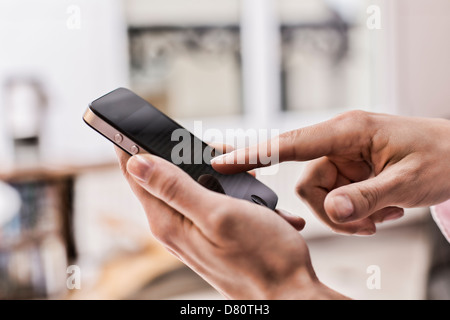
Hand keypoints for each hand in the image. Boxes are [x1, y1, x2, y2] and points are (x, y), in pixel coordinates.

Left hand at [115, 147, 346, 298]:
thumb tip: (136, 163)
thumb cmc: (262, 256)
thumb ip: (175, 188)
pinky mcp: (209, 233)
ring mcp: (192, 231)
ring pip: (191, 184)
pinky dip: (230, 191)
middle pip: (163, 175)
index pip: (133, 173)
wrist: (290, 291)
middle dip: (188, 154)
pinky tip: (253, 199)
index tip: (128, 121)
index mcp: (168, 220)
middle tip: (221, 150)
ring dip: (216, 172)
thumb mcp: (218, 214)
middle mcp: (174, 227)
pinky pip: (210, 199)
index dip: (128, 143)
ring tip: (246, 174)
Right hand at [212, 111, 449, 234]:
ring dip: (347, 215)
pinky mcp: (348, 168)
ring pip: (321, 196)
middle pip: (307, 185)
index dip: (253, 154)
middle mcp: (339, 140)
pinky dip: (355, 211)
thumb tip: (332, 211)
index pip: (289, 143)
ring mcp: (343, 156)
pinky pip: (335, 197)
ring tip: (381, 215)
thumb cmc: (441, 157)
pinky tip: (382, 209)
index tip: (222, 162)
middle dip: (332, 212)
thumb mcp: (407, 182)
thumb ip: (366, 198)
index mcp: (348, 130)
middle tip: (365, 224)